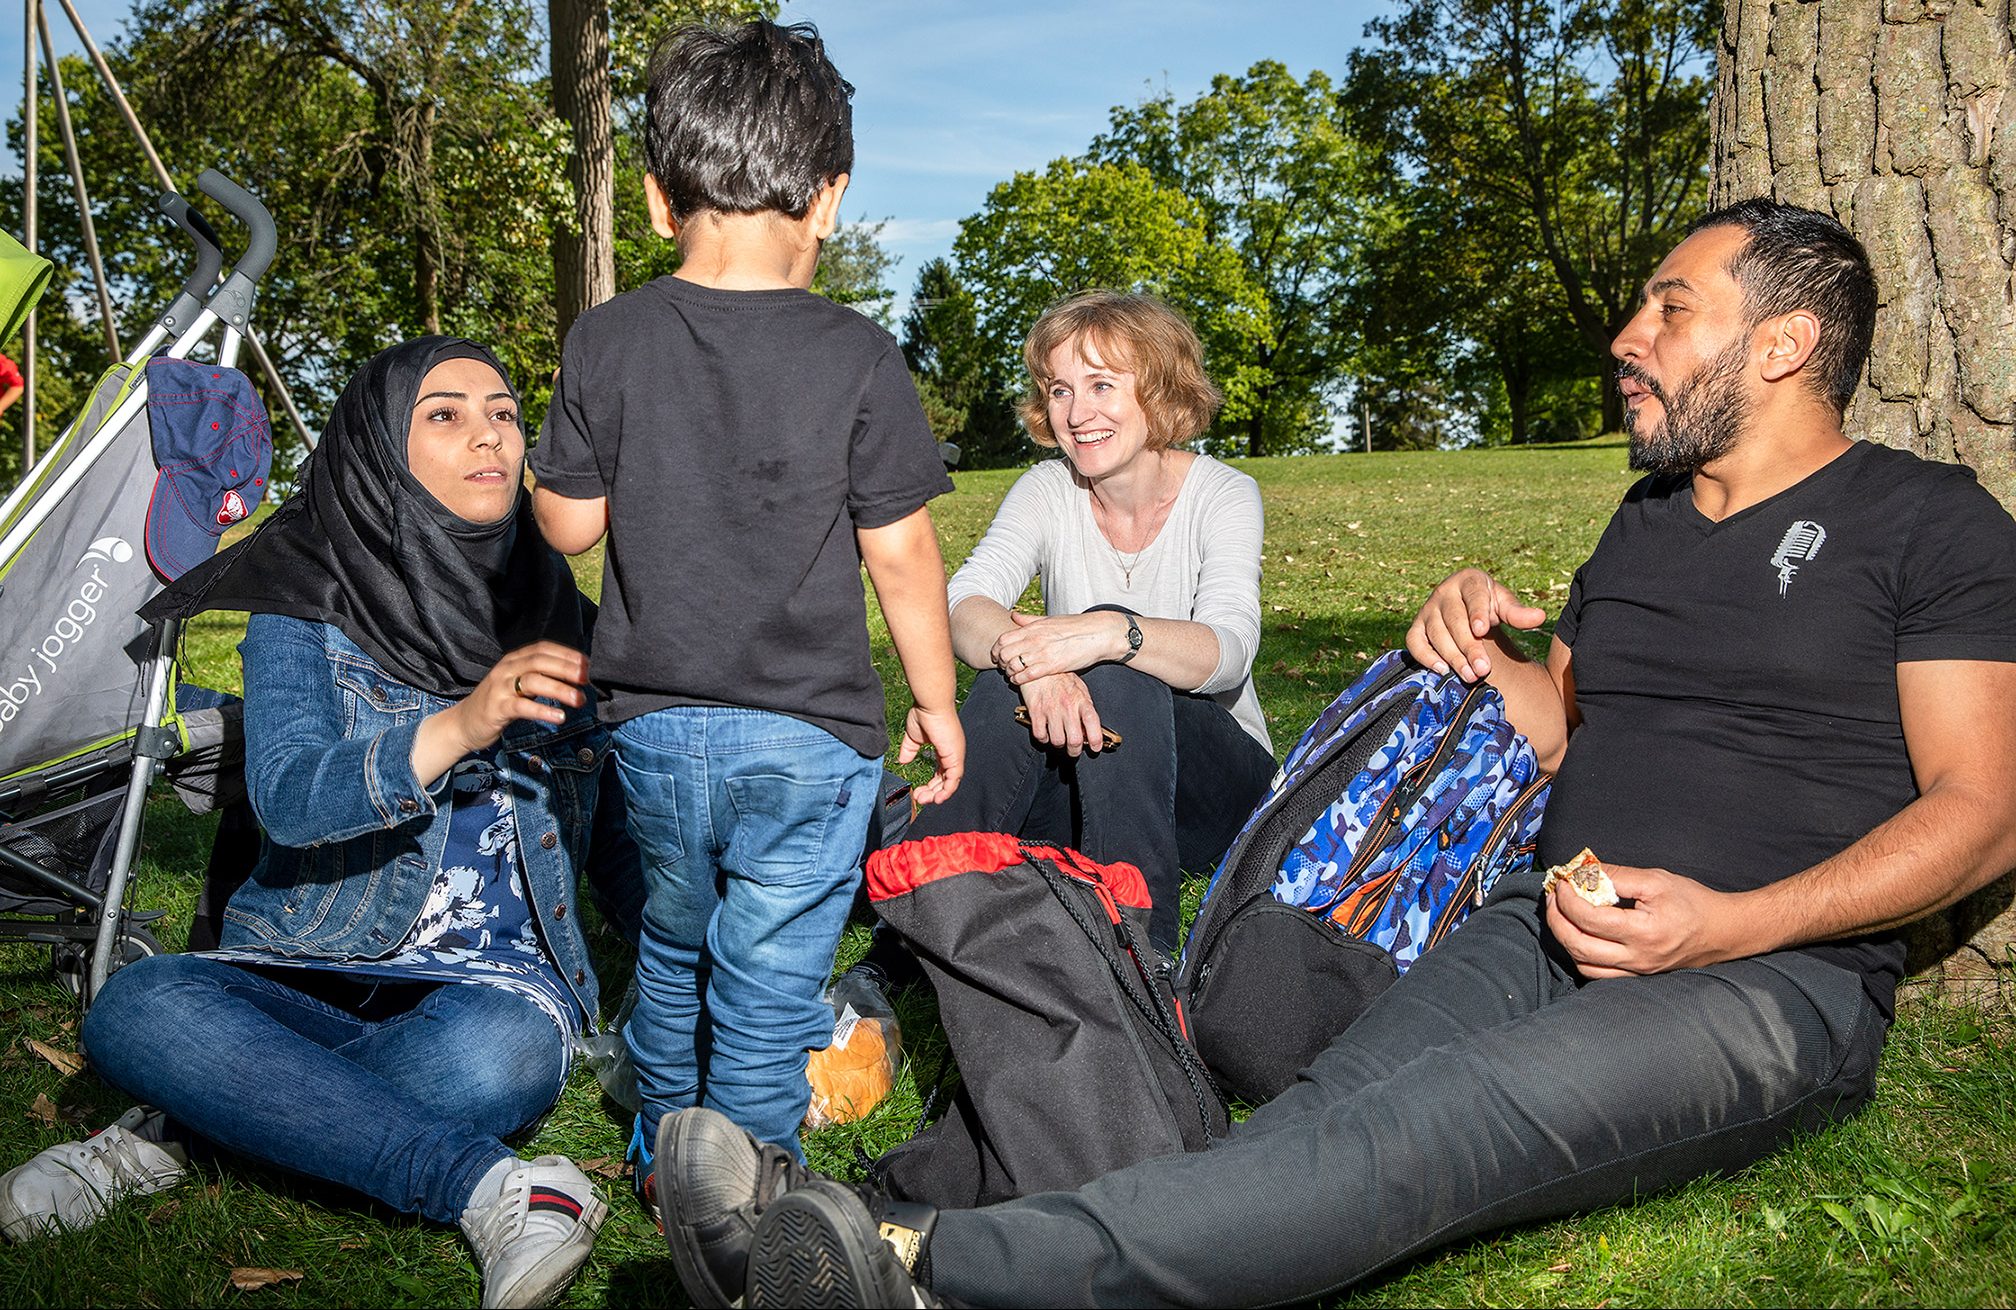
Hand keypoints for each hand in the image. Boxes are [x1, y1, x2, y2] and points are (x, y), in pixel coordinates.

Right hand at [442, 642, 589, 753]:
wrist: (464, 723)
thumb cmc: (498, 702)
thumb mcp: (519, 684)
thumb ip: (541, 677)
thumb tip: (574, 676)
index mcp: (514, 660)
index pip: (543, 648)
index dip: (566, 654)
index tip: (587, 663)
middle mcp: (506, 669)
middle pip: (540, 662)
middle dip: (566, 668)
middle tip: (586, 678)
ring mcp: (500, 688)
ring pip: (533, 681)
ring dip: (559, 689)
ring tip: (579, 699)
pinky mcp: (496, 708)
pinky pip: (522, 707)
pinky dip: (542, 711)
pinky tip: (559, 717)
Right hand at [900, 705, 964, 805]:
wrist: (930, 704)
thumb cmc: (924, 714)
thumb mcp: (913, 737)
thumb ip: (909, 750)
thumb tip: (902, 761)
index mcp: (945, 749)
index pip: (941, 773)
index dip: (931, 785)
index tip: (918, 791)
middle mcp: (953, 754)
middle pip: (945, 780)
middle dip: (932, 792)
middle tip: (918, 798)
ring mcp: (956, 755)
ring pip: (950, 783)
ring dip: (937, 794)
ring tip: (923, 799)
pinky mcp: (956, 756)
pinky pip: (954, 779)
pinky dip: (947, 791)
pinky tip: (937, 798)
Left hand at [990, 610, 1127, 684]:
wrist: (1098, 633)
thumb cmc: (1075, 626)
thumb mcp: (1050, 619)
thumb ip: (1030, 620)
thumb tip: (1013, 616)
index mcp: (1033, 627)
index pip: (1003, 639)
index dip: (995, 650)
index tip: (997, 656)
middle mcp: (1034, 639)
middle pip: (1004, 653)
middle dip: (1000, 662)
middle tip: (1003, 667)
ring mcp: (1042, 653)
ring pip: (1013, 665)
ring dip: (1008, 672)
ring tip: (1011, 674)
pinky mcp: (1052, 666)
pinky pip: (1027, 675)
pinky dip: (1018, 679)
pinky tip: (1019, 680)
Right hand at [1017, 671, 1107, 756]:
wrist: (1038, 666)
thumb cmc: (1060, 678)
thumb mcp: (1080, 689)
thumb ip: (1085, 707)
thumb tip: (1090, 729)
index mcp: (1081, 700)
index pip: (1092, 723)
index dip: (1096, 740)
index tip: (1095, 748)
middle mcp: (1067, 706)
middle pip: (1075, 739)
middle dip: (1075, 750)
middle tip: (1074, 750)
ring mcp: (1051, 709)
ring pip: (1057, 741)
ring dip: (1059, 744)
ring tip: (1059, 739)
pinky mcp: (1035, 710)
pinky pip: (1040, 735)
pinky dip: (1043, 738)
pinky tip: (1045, 733)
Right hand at [1405, 568, 1546, 682]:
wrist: (1464, 607)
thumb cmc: (1488, 605)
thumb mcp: (1504, 605)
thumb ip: (1518, 613)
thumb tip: (1539, 617)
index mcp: (1469, 580)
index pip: (1473, 595)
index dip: (1477, 612)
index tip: (1482, 631)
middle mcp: (1444, 592)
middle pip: (1454, 620)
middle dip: (1469, 647)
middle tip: (1484, 670)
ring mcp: (1427, 610)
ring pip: (1436, 634)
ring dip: (1453, 657)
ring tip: (1471, 676)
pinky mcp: (1417, 627)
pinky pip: (1415, 642)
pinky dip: (1425, 657)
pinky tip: (1442, 670)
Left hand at [1544, 863, 1751, 978]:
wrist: (1723, 932)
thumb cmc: (1692, 902)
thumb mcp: (1656, 880)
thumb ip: (1617, 876)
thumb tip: (1583, 872)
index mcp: (1643, 932)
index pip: (1589, 918)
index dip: (1567, 899)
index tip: (1562, 881)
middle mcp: (1637, 958)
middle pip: (1578, 945)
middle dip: (1555, 919)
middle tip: (1552, 897)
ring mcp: (1636, 971)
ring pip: (1583, 964)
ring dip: (1564, 938)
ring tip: (1560, 913)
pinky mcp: (1637, 976)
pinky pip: (1597, 973)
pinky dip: (1580, 954)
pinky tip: (1577, 933)